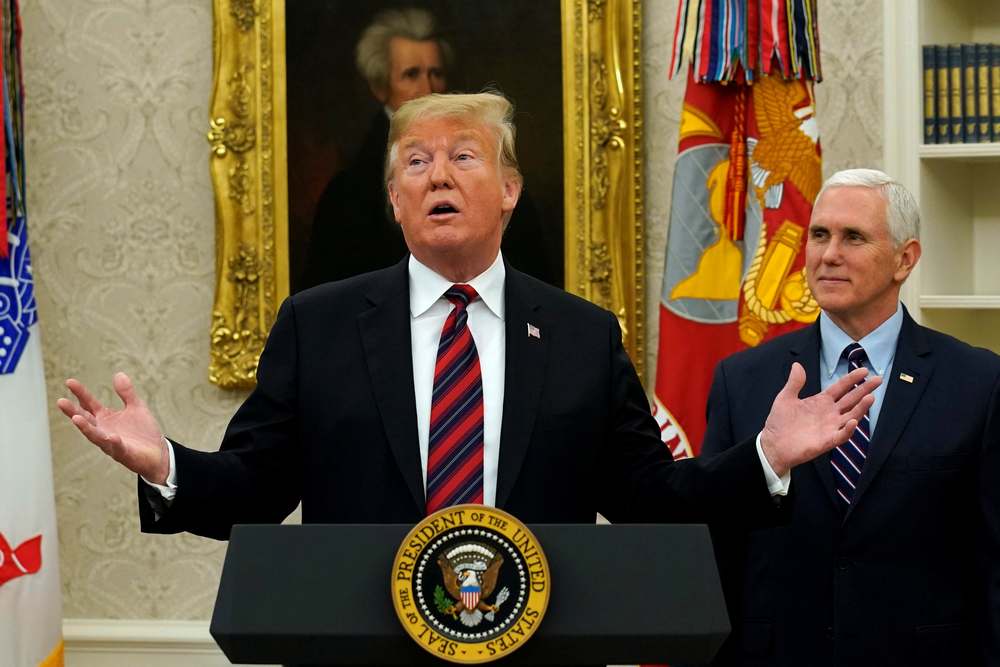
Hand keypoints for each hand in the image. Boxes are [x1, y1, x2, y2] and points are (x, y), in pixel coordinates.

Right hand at [57, 372, 168, 484]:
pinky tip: (111, 436)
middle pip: (86, 419)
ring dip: (86, 427)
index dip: (80, 393)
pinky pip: (117, 447)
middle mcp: (104, 430)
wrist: (158, 453)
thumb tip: (118, 374)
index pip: (89, 404)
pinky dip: (114, 442)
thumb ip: (127, 393)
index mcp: (106, 418)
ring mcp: (111, 443)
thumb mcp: (136, 407)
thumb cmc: (143, 432)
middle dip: (73, 411)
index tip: (69, 382)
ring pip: (95, 436)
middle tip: (61, 401)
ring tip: (76, 418)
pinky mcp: (123, 453)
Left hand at [760, 362, 879, 476]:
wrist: (773, 444)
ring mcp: (830, 427)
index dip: (851, 379)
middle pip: (851, 399)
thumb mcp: (785, 398)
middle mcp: (829, 413)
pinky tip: (852, 421)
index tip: (864, 370)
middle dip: (864, 389)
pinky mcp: (827, 441)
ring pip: (851, 416)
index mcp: (821, 402)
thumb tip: (797, 364)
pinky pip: (842, 435)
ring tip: (870, 397)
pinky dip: (848, 429)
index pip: (840, 388)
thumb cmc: (779, 422)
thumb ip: (794, 383)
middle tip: (879, 379)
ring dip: (861, 408)